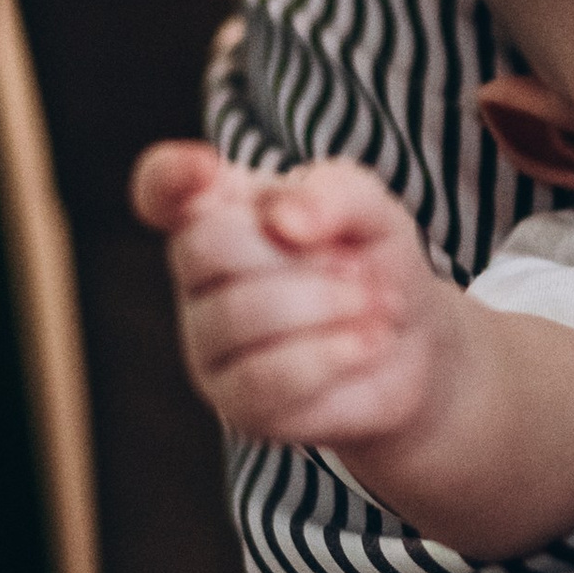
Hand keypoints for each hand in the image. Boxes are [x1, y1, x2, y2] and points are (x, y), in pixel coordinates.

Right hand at [132, 139, 455, 451]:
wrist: (412, 342)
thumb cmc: (371, 261)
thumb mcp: (371, 210)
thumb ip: (334, 194)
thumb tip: (283, 221)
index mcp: (218, 211)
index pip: (161, 187)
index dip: (170, 176)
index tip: (205, 169)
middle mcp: (198, 276)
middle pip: (204, 245)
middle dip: (296, 254)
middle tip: (354, 267)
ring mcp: (208, 343)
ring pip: (238, 315)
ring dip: (327, 304)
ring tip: (376, 305)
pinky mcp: (236, 403)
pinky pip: (265, 379)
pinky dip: (332, 354)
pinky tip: (370, 342)